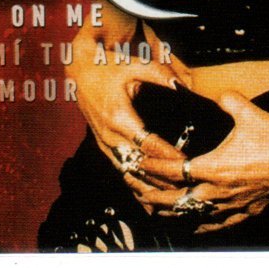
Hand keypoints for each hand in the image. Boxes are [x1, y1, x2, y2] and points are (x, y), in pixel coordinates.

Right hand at [67, 27, 189, 193]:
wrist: (81, 72)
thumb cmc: (110, 67)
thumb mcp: (134, 65)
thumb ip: (160, 75)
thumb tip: (182, 85)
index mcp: (118, 117)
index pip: (148, 144)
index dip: (168, 156)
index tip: (187, 164)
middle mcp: (109, 136)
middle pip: (139, 165)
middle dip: (163, 178)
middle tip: (187, 187)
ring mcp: (104, 144)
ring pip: (128, 174)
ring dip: (150, 187)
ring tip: (172, 199)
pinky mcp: (103, 147)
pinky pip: (120, 172)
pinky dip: (135, 187)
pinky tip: (150, 201)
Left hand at [131, 91, 268, 232]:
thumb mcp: (249, 112)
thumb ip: (227, 100)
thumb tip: (218, 92)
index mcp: (214, 167)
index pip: (172, 169)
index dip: (151, 167)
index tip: (136, 164)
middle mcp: (218, 191)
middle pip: (175, 200)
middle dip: (152, 196)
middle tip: (136, 191)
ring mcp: (233, 205)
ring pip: (194, 217)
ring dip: (173, 213)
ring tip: (155, 210)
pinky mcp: (248, 212)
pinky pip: (218, 225)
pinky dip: (202, 225)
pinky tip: (195, 227)